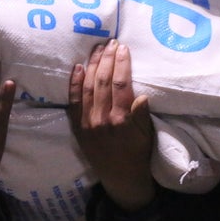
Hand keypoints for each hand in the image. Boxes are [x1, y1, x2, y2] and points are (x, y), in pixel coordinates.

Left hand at [67, 40, 155, 211]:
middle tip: (111, 42)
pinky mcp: (77, 127)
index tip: (123, 47)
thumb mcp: (146, 135)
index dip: (121, 63)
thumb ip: (142, 115)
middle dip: (107, 58)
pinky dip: (74, 83)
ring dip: (92, 65)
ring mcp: (87, 122)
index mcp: (122, 119)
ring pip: (87, 87)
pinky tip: (77, 67)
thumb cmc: (138, 154)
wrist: (121, 179)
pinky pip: (73, 101)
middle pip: (102, 81)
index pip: (120, 84)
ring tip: (97, 48)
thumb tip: (140, 95)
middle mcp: (102, 119)